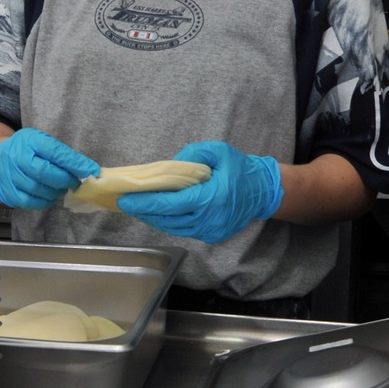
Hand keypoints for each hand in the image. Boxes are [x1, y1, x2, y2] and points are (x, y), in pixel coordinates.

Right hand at [0, 129, 98, 208]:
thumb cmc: (27, 149)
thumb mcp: (42, 142)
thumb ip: (61, 154)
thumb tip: (87, 169)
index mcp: (30, 141)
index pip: (56, 153)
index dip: (75, 163)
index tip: (92, 170)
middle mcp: (17, 157)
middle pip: (46, 173)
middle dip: (66, 180)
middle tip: (75, 182)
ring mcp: (10, 176)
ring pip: (39, 190)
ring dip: (56, 192)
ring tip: (62, 188)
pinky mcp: (8, 192)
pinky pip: (30, 202)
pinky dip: (45, 201)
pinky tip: (50, 196)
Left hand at [117, 140, 283, 242]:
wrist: (263, 192)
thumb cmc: (239, 169)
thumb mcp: (217, 151)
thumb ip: (192, 155)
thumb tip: (168, 166)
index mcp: (210, 197)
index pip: (170, 204)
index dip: (145, 203)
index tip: (126, 199)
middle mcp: (208, 218)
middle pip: (167, 219)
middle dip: (144, 211)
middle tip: (125, 203)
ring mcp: (210, 231)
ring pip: (173, 228)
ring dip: (154, 219)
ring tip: (138, 208)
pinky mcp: (211, 236)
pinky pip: (184, 230)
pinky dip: (169, 223)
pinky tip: (158, 213)